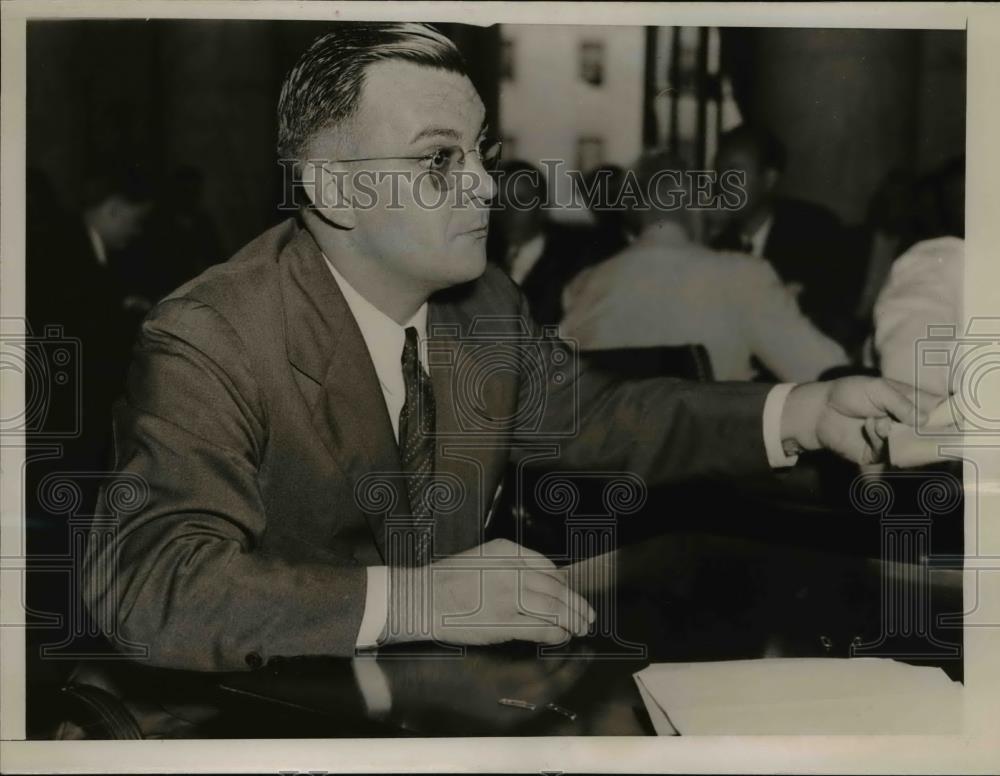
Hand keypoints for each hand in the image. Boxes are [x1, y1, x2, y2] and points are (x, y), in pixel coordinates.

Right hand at [381, 539, 594, 646]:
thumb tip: (541, 582)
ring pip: (554, 608)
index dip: (565, 585)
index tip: (571, 596)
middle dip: (576, 604)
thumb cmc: (448, 579)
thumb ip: (510, 564)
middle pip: (556, 589)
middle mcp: (511, 570)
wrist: (422, 597)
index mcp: (507, 551)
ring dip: (572, 620)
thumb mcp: (481, 557)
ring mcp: (509, 596)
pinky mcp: (504, 623)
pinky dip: (556, 633)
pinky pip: (541, 628)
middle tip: (588, 615)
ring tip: (580, 628)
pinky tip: (561, 636)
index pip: (548, 568)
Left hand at [780, 377, 934, 464]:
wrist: (821, 412)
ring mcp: (896, 439)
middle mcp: (908, 422)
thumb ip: (902, 402)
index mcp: (911, 402)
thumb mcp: (878, 388)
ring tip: (879, 419)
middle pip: (931, 431)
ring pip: (912, 443)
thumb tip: (926, 420)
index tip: (953, 416)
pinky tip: (870, 426)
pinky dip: (880, 437)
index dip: (947, 413)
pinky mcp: (881, 454)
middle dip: (925, 428)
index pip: (938, 408)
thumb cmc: (850, 394)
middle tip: (916, 422)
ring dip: (897, 431)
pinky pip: (891, 450)